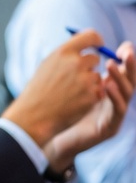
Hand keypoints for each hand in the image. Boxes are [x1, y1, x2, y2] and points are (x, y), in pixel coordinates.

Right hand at [2, 29, 103, 157]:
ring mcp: (85, 80)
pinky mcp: (92, 96)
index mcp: (63, 52)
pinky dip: (90, 96)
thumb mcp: (48, 64)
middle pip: (95, 58)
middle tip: (74, 78)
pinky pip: (99, 91)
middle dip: (88, 67)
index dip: (97, 40)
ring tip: (70, 92)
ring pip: (97, 77)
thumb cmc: (39, 89)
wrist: (34, 114)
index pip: (91, 36)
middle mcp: (76, 63)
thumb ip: (67, 54)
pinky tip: (74, 101)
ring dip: (89, 83)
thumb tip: (87, 45)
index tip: (98, 45)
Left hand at [45, 41, 135, 168]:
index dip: (126, 60)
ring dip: (120, 79)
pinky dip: (114, 98)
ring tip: (110, 65)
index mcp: (109, 91)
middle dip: (130, 66)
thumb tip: (85, 45)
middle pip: (130, 82)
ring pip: (126, 95)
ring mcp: (114, 116)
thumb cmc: (63, 109)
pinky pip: (117, 111)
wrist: (53, 136)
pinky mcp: (109, 128)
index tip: (124, 46)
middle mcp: (116, 102)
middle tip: (126, 52)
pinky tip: (106, 86)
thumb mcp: (74, 86)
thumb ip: (81, 70)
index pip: (124, 73)